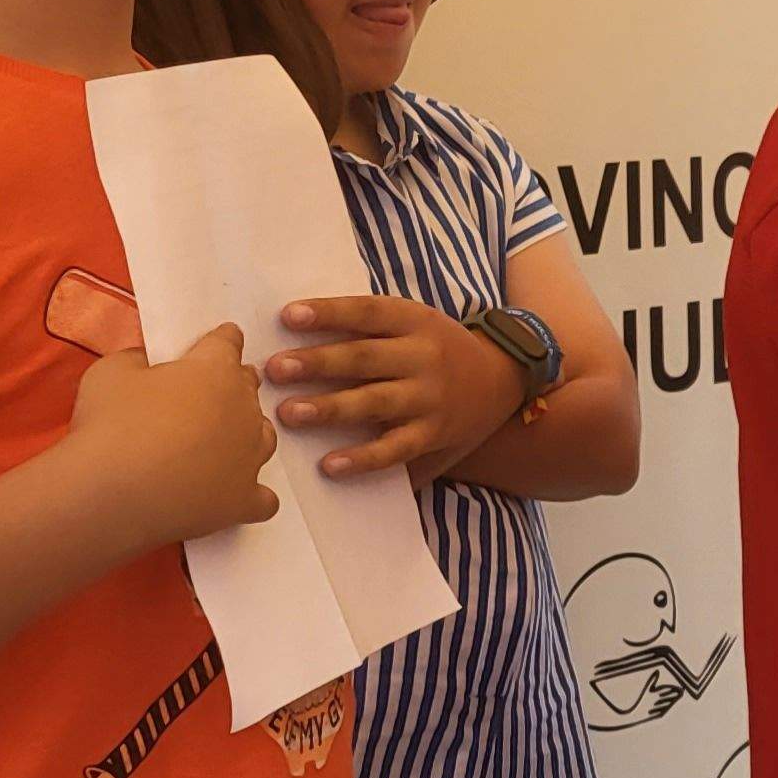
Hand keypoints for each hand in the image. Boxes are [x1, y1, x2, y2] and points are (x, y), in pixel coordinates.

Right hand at [60, 324, 278, 546]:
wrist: (112, 494)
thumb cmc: (110, 425)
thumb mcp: (110, 372)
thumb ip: (135, 359)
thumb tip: (145, 362)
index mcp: (215, 371)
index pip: (227, 344)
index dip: (222, 340)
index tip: (223, 338)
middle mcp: (244, 410)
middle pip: (248, 388)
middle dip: (233, 385)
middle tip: (212, 392)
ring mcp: (249, 457)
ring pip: (263, 437)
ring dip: (247, 434)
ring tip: (225, 440)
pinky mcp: (244, 500)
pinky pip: (264, 498)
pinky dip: (252, 495)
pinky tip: (239, 495)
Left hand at [268, 296, 520, 477]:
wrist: (502, 380)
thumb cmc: (437, 349)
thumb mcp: (413, 324)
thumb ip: (367, 326)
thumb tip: (295, 326)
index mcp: (415, 322)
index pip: (368, 312)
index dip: (330, 313)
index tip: (288, 316)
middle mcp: (424, 357)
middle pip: (365, 358)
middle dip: (318, 363)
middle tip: (274, 368)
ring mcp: (430, 398)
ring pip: (375, 402)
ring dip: (331, 408)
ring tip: (289, 413)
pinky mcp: (433, 433)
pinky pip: (395, 449)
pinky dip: (363, 459)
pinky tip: (330, 465)